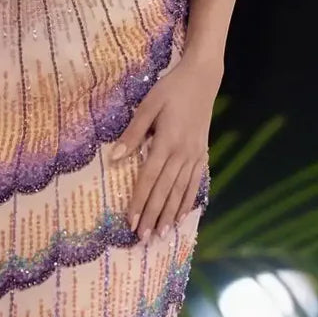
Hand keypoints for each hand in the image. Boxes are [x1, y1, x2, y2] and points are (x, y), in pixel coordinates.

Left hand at [112, 54, 223, 239]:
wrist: (203, 79)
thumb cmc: (171, 89)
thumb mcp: (148, 105)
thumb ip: (133, 133)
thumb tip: (115, 157)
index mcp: (166, 141)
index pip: (149, 178)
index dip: (139, 201)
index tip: (130, 221)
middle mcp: (182, 153)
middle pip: (164, 191)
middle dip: (152, 215)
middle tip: (142, 237)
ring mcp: (195, 155)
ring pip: (180, 191)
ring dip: (169, 214)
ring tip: (160, 234)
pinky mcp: (202, 154)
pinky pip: (195, 183)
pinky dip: (187, 202)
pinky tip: (180, 216)